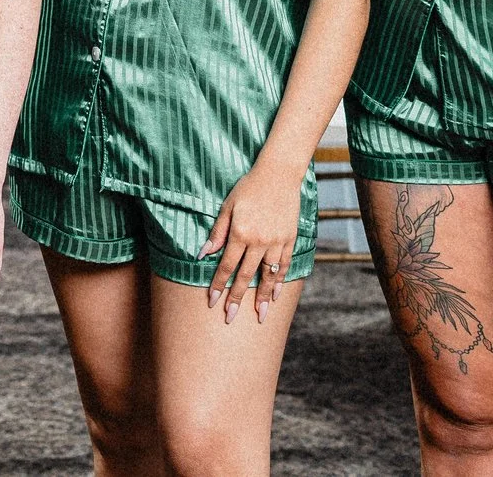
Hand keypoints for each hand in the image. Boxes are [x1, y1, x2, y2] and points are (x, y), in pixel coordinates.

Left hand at [204, 158, 300, 323]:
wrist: (278, 174)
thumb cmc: (248, 188)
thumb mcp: (227, 206)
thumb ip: (217, 232)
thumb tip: (202, 254)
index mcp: (240, 232)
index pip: (226, 266)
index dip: (219, 285)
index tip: (213, 302)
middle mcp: (259, 241)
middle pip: (246, 276)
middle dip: (237, 298)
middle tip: (230, 318)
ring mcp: (277, 242)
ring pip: (268, 276)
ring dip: (263, 298)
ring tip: (260, 316)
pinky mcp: (290, 239)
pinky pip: (285, 266)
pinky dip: (280, 282)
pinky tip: (277, 295)